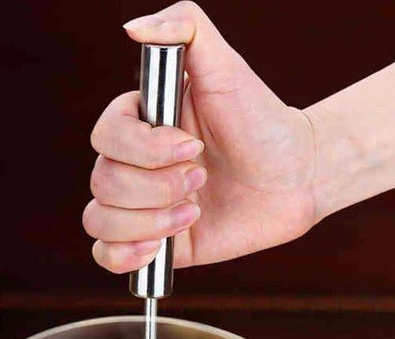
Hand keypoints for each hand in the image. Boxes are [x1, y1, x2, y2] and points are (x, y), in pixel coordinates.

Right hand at [84, 1, 316, 273]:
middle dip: (158, 187)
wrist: (294, 179)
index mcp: (141, 126)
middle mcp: (134, 165)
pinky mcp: (154, 242)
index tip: (194, 147)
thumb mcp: (228, 67)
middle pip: (103, 181)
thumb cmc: (261, 121)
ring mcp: (140, 206)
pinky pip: (107, 255)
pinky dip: (123, 255)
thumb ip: (187, 30)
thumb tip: (133, 28)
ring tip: (194, 212)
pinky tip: (156, 248)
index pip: (106, 138)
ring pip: (100, 219)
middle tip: (203, 178)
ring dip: (149, 220)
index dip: (145, 150)